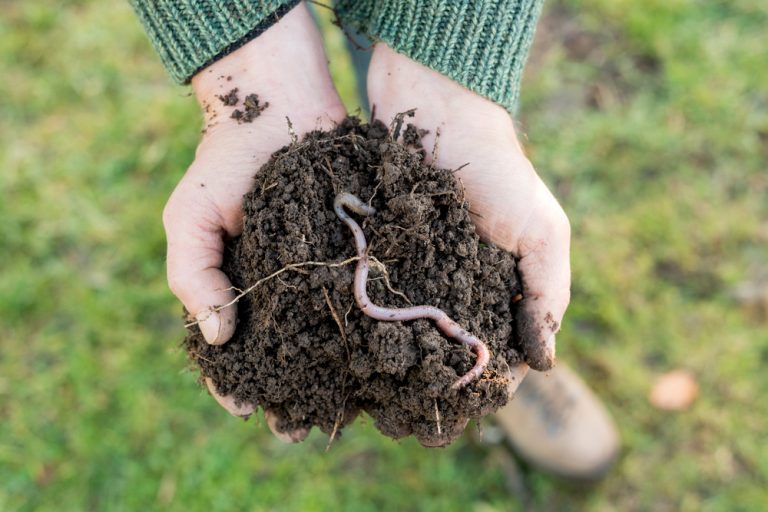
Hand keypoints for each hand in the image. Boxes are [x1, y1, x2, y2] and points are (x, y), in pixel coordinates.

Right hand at [161, 4, 344, 439]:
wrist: (281, 104)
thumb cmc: (226, 163)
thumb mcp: (190, 216)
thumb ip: (194, 275)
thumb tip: (217, 337)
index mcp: (237, 286)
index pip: (232, 350)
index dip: (235, 383)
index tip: (248, 409)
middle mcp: (283, 289)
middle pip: (286, 354)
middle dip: (293, 392)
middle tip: (303, 426)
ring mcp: (322, 272)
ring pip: (329, 335)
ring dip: (336, 373)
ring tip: (347, 406)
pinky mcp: (356, 251)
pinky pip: (363, 294)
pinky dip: (370, 325)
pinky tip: (382, 351)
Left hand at [367, 44, 570, 444]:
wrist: (437, 108)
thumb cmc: (497, 170)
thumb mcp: (540, 230)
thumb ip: (546, 293)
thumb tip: (544, 364)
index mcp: (498, 288)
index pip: (493, 353)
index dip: (480, 388)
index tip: (456, 420)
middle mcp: (455, 287)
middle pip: (444, 352)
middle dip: (429, 387)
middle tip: (405, 425)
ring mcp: (414, 273)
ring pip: (405, 335)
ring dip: (393, 368)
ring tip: (373, 405)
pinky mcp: (379, 254)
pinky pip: (372, 299)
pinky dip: (367, 327)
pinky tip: (350, 356)